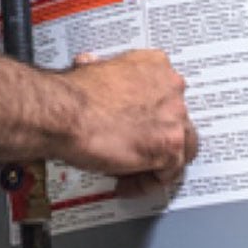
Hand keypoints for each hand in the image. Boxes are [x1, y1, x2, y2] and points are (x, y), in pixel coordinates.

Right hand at [61, 50, 196, 195]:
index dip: (151, 115)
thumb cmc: (74, 94)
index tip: (137, 125)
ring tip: (132, 172)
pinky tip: (126, 183)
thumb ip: (104, 72)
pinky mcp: (170, 146)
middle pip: (178, 122)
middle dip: (157, 138)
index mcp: (155, 65)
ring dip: (158, 163)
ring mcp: (174, 117)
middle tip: (134, 150)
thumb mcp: (93, 68)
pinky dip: (147, 183)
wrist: (66, 113)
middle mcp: (171, 87)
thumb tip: (92, 67)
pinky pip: (168, 173)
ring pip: (181, 148)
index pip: (167, 95)